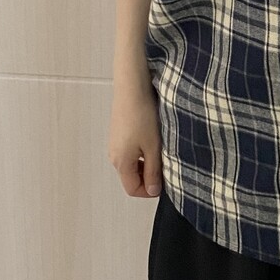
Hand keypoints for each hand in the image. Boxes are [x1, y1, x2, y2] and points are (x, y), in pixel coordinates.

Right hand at [109, 79, 162, 197]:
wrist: (132, 89)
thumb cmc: (142, 116)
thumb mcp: (153, 147)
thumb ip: (153, 171)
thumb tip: (154, 191)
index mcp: (121, 162)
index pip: (133, 189)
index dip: (150, 191)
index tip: (165, 181)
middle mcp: (114, 156)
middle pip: (131, 177)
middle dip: (149, 176)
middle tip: (166, 164)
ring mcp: (115, 144)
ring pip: (131, 164)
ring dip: (146, 163)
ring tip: (160, 149)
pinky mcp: (118, 133)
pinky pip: (130, 151)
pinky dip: (142, 151)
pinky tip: (152, 138)